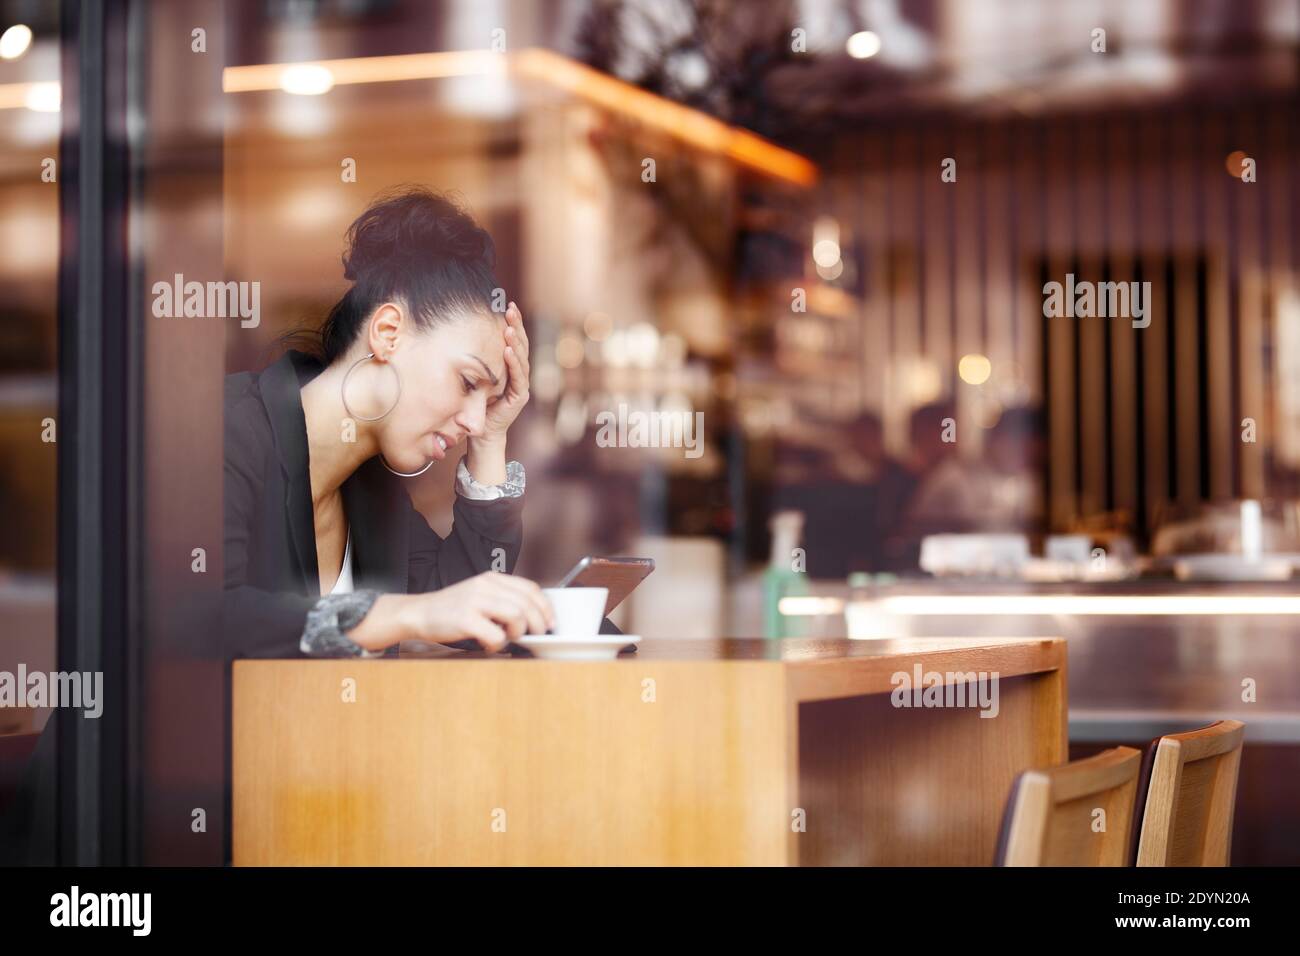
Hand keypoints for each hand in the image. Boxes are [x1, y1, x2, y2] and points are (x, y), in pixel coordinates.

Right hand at [401, 571, 554, 652]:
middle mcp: (485, 585)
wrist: (418, 613)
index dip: (545, 608)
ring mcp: (475, 600)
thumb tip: (533, 618)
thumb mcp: (480, 596)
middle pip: (527, 603)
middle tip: (534, 636)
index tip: (550, 622)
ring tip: (506, 638)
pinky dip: (498, 644)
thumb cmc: (451, 610)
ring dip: (517, 633)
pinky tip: (489, 643)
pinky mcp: (465, 618)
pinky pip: (496, 634)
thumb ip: (503, 600)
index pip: (530, 589)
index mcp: (492, 579)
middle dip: (538, 624)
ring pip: (516, 615)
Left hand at [477, 301, 530, 446]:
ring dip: (515, 341)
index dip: (512, 322)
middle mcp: (517, 373)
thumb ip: (473, 361)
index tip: (506, 304)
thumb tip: (454, 335)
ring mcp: (520, 385)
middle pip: (520, 344)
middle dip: (516, 324)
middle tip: (510, 307)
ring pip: (521, 358)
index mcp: (509, 367)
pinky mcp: (519, 397)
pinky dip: (514, 363)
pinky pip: (518, 377)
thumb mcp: (472, 377)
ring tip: (509, 326)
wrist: (481, 434)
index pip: (512, 340)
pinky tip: (509, 349)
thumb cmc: (475, 405)